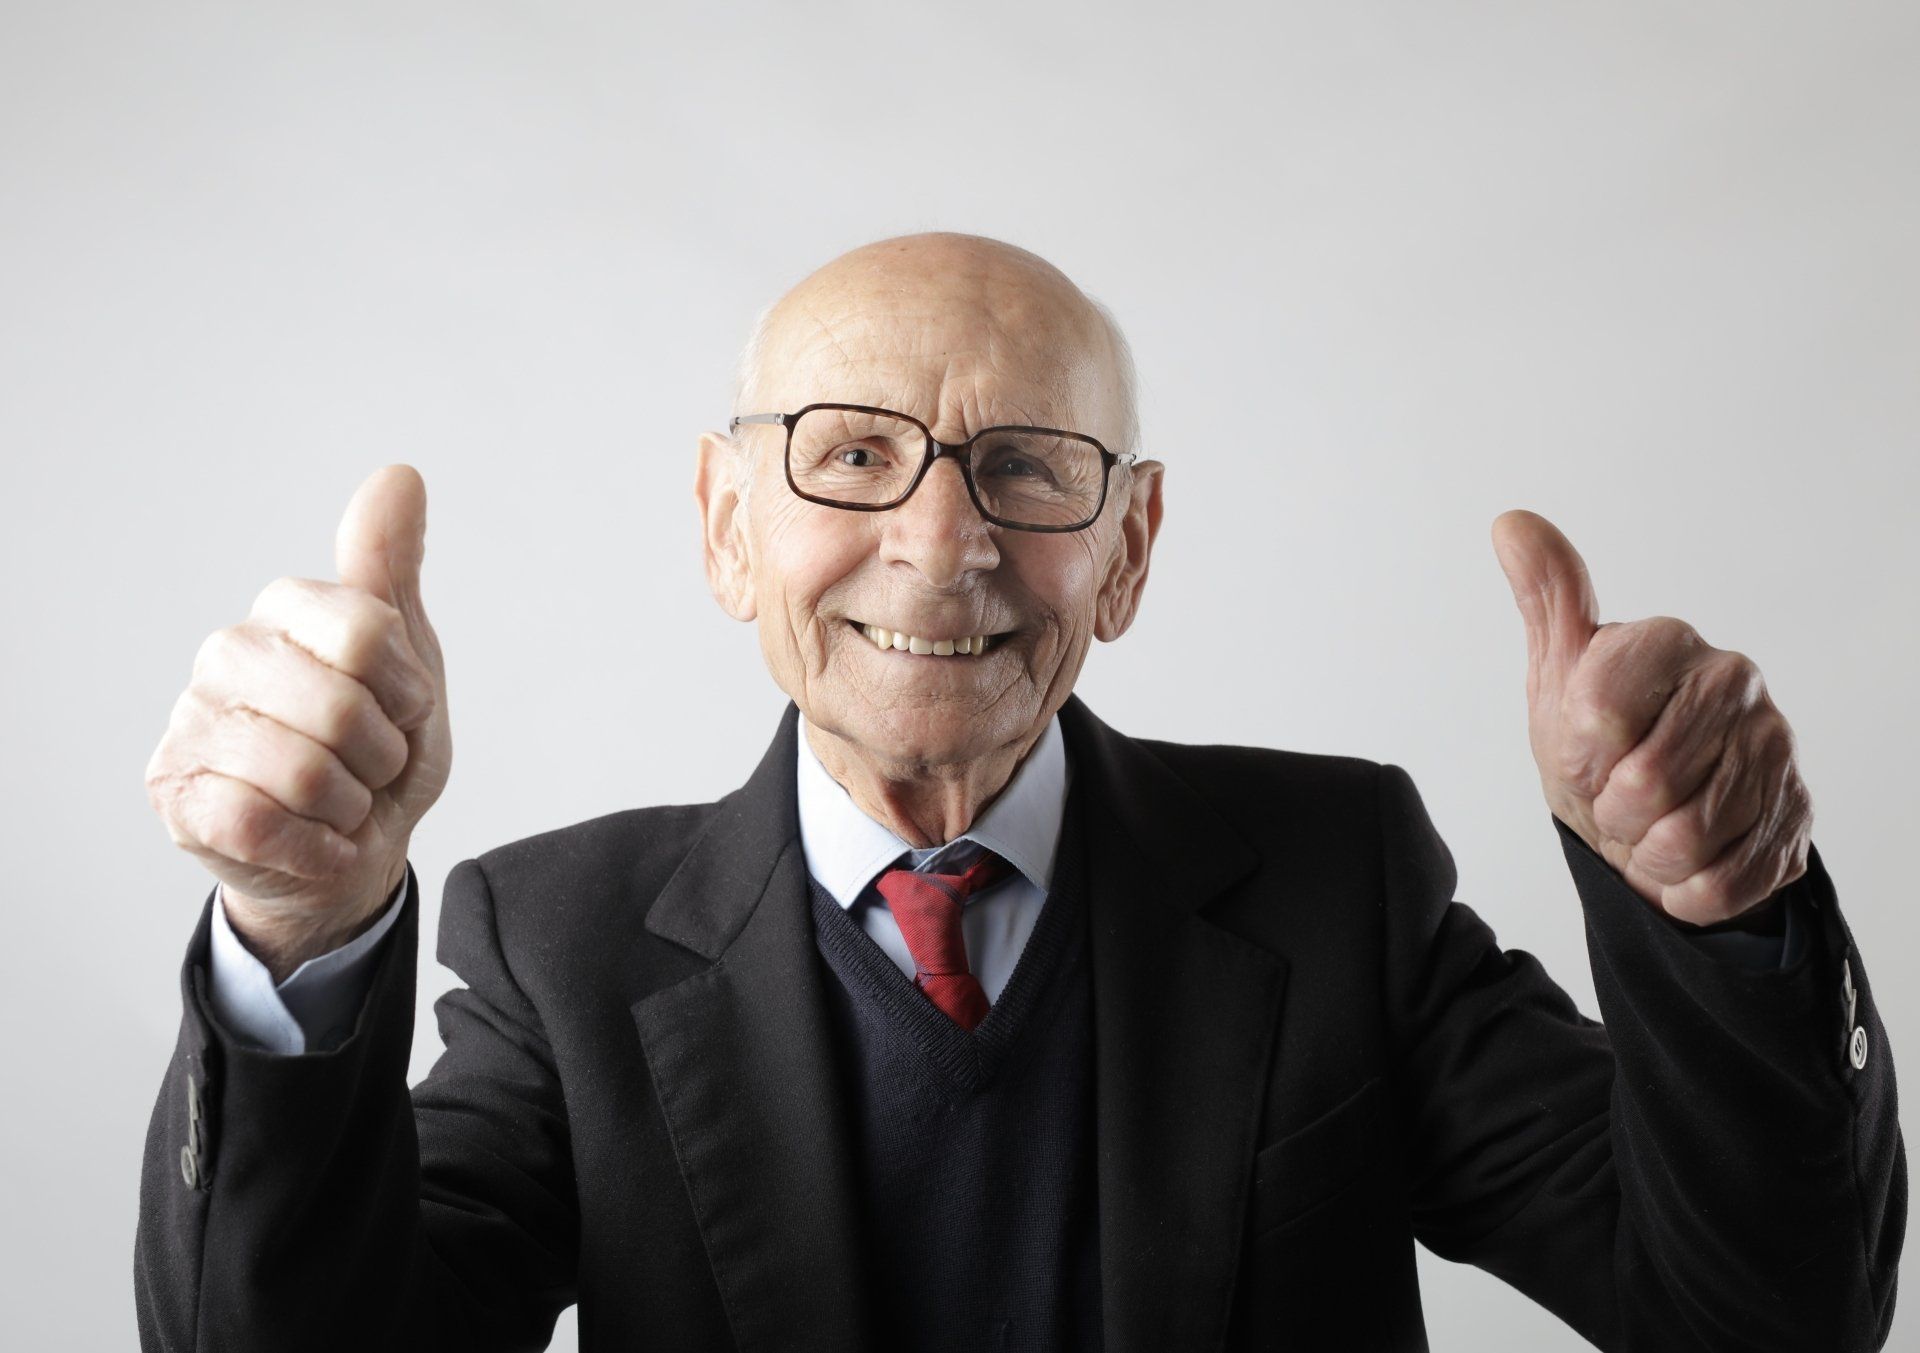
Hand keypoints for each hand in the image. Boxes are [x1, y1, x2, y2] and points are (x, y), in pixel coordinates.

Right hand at [146, 465, 450, 976]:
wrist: (355, 851)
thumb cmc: (379, 749)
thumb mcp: (408, 659)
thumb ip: (394, 570)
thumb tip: (399, 475)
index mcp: (287, 609)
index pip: (368, 631)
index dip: (407, 690)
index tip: (403, 707)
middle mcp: (226, 653)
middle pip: (340, 708)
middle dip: (381, 757)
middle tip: (370, 766)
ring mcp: (192, 722)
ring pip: (304, 773)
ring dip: (350, 807)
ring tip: (340, 801)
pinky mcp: (176, 793)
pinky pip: (262, 822)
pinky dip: (315, 846)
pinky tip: (313, 838)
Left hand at [1491, 510, 1810, 926]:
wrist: (1654, 814)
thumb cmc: (1601, 738)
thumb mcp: (1561, 672)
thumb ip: (1546, 600)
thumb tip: (1511, 524)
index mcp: (1670, 640)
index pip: (1598, 713)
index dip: (1576, 754)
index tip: (1582, 753)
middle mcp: (1734, 682)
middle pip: (1645, 783)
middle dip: (1611, 811)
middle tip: (1615, 800)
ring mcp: (1776, 748)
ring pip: (1686, 838)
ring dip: (1647, 852)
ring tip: (1648, 828)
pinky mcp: (1797, 816)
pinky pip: (1723, 881)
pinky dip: (1685, 888)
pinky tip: (1683, 860)